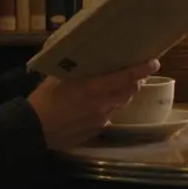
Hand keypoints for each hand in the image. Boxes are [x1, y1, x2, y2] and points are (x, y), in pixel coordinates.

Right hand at [27, 59, 159, 149]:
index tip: (154, 62)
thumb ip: (76, 69)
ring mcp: (101, 120)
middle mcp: (103, 104)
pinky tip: (99, 104)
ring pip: (121, 104)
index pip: (127, 77)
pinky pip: (109, 116)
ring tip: (119, 86)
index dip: (143, 69)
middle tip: (136, 73)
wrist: (34, 130)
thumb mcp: (58, 77)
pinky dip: (109, 108)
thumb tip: (83, 57)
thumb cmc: (44, 99)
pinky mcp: (96, 131)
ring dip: (123, 94)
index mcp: (94, 88)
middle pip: (130, 91)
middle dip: (136, 81)